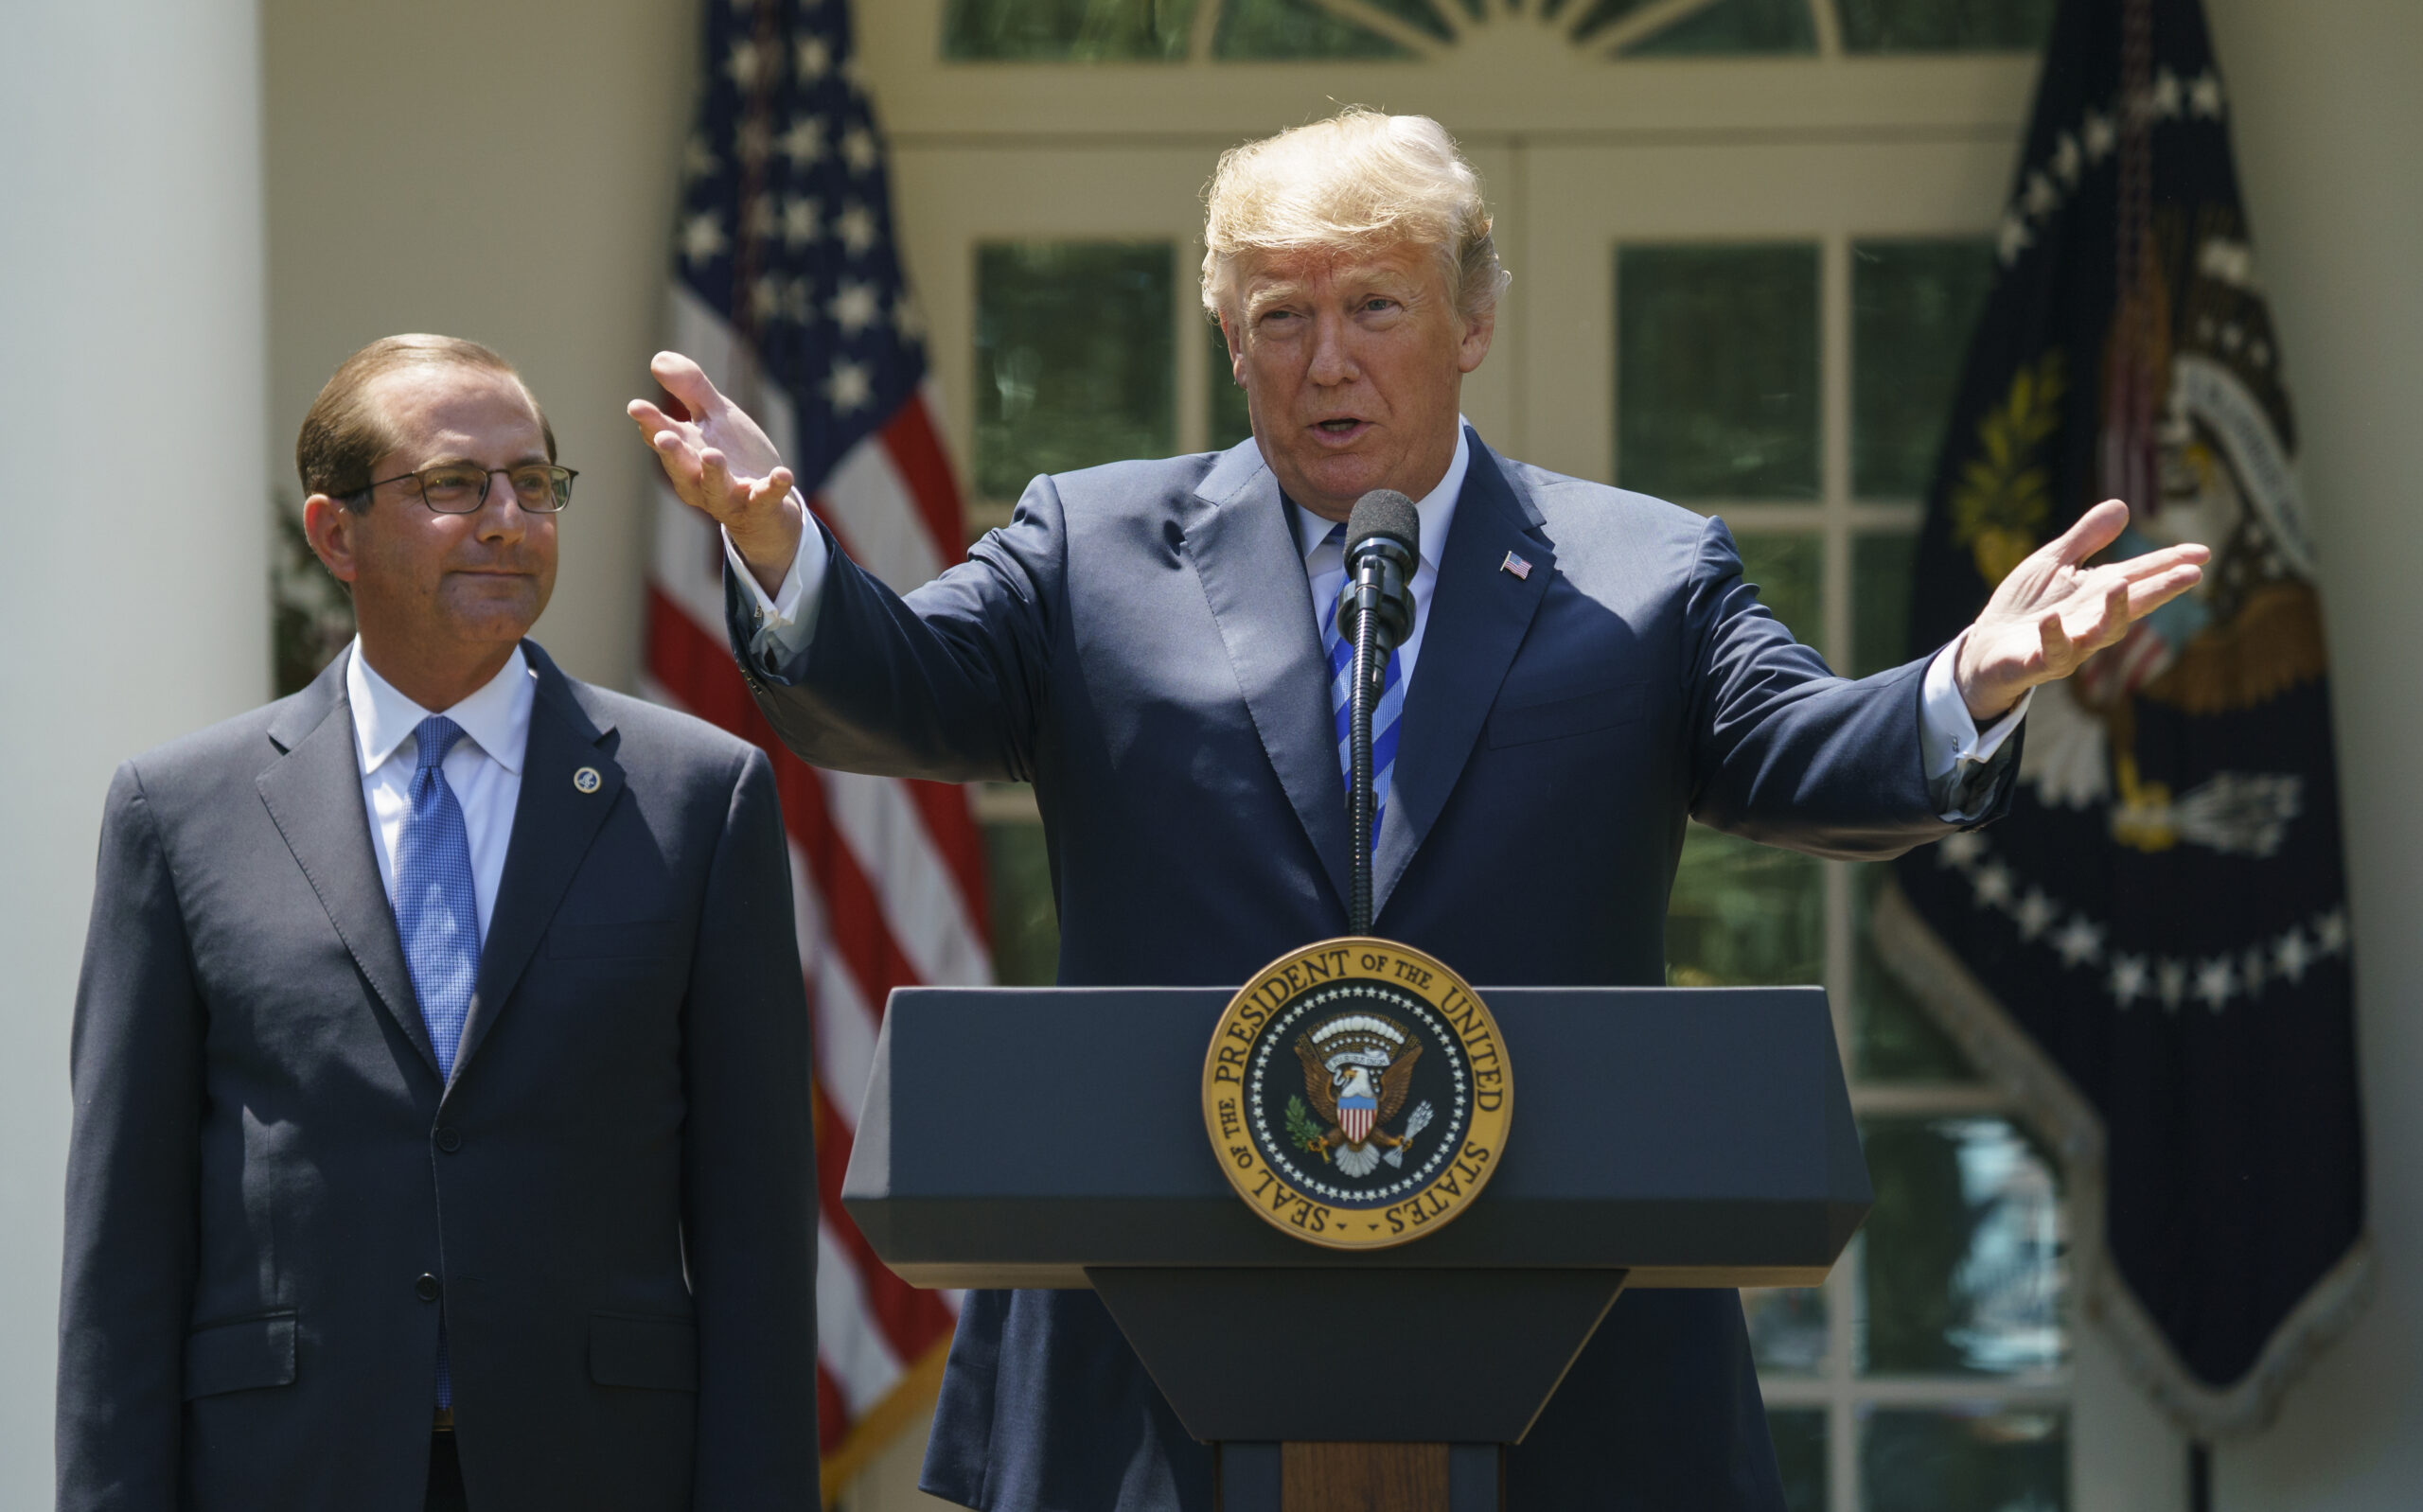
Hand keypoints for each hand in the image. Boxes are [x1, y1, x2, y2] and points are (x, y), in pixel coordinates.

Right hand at [628, 352, 802, 594]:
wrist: (768, 504)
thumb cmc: (735, 456)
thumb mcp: (716, 416)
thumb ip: (691, 389)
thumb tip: (657, 359)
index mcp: (687, 452)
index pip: (662, 436)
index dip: (650, 423)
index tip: (636, 407)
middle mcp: (701, 479)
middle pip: (682, 468)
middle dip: (672, 454)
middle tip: (664, 438)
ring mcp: (731, 496)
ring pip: (716, 488)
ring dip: (714, 473)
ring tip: (712, 455)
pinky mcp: (761, 506)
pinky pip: (767, 499)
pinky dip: (773, 488)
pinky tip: (782, 474)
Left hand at [1953, 498, 2208, 722]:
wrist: (1986, 648)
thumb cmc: (2025, 606)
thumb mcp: (2054, 563)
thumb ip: (2086, 538)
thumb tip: (2122, 505)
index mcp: (2096, 593)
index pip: (2140, 576)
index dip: (2170, 565)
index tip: (2202, 554)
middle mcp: (2091, 619)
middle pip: (2134, 605)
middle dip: (2161, 590)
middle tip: (2189, 575)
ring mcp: (2068, 643)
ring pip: (2101, 634)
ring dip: (2114, 611)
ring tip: (2121, 583)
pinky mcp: (2037, 661)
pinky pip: (2051, 653)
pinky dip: (2053, 637)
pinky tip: (2051, 618)